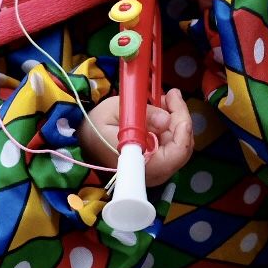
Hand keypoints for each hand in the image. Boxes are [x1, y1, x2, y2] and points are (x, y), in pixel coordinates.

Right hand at [79, 89, 196, 185]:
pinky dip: (171, 126)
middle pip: (182, 148)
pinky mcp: (156, 163)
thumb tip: (166, 119)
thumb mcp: (115, 111)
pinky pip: (172, 145)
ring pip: (180, 145)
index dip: (183, 132)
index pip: (175, 154)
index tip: (178, 107)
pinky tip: (162, 109)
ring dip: (177, 120)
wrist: (84, 139)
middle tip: (172, 95)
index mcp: (140, 164)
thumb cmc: (96, 126)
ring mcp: (155, 169)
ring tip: (165, 99)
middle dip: (181, 118)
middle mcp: (152, 172)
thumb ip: (143, 115)